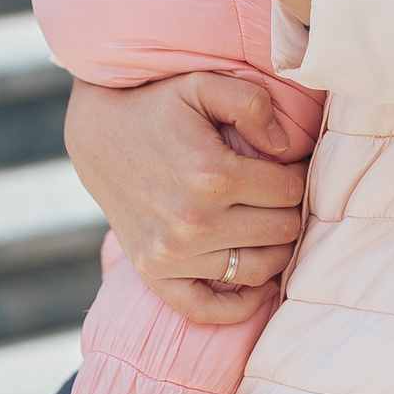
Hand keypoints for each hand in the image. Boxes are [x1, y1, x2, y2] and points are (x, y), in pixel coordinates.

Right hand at [63, 74, 312, 325]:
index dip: (297, 175)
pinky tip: (258, 281)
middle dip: (289, 209)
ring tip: (268, 222)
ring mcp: (172, 254)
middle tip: (278, 193)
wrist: (96, 135)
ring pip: (260, 269)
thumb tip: (286, 148)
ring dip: (275, 248)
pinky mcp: (155, 273)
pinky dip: (240, 304)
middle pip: (282, 231)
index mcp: (211, 173)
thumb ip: (251, 102)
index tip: (287, 167)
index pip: (290, 190)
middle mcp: (193, 221)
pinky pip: (208, 309)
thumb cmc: (157, 105)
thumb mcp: (202, 84)